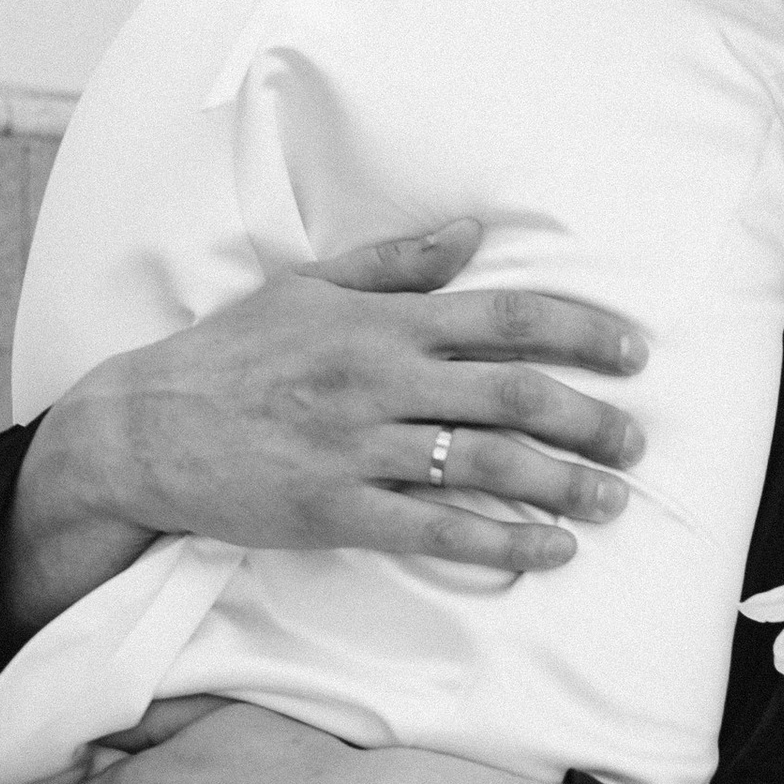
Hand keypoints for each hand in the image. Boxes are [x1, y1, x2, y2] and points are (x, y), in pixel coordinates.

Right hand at [5, 221, 648, 644]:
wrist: (145, 429)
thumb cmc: (232, 353)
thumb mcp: (310, 286)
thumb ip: (398, 263)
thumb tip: (475, 232)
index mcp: (382, 322)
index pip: (505, 317)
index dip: (580, 331)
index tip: (633, 352)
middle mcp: (381, 380)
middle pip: (511, 394)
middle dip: (588, 418)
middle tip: (638, 442)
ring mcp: (360, 448)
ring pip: (485, 464)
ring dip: (561, 483)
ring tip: (612, 501)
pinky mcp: (336, 510)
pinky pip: (435, 529)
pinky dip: (499, 542)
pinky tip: (548, 550)